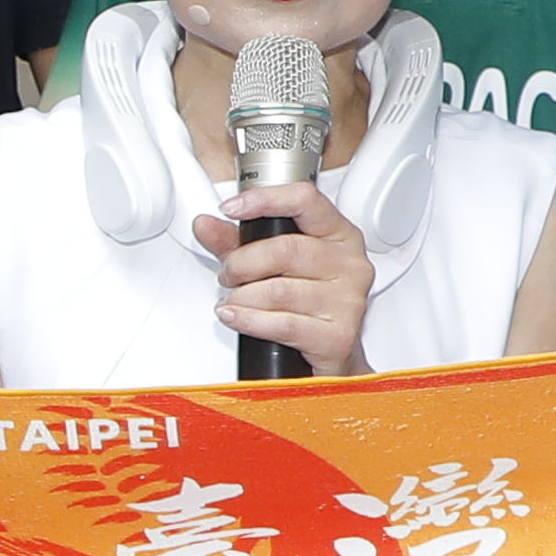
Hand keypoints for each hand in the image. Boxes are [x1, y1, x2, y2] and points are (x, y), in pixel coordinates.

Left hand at [193, 172, 372, 373]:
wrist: (335, 355)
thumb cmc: (307, 304)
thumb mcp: (272, 265)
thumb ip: (237, 243)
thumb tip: (205, 225)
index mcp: (339, 235)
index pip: (305, 200)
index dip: (264, 200)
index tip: (231, 208)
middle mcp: (349, 263)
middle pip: (285, 249)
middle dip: (242, 263)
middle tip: (228, 275)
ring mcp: (348, 300)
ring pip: (279, 290)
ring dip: (242, 297)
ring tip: (233, 301)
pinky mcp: (338, 335)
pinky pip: (282, 323)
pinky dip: (248, 320)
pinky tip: (236, 316)